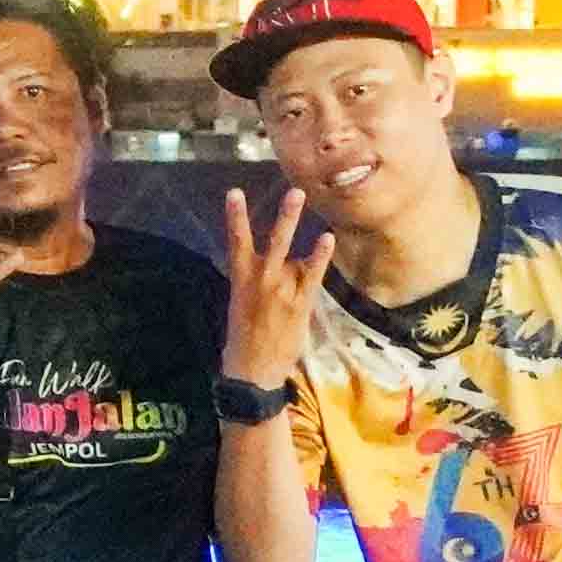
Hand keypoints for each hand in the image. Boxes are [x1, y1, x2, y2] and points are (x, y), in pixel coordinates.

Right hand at [217, 187, 326, 385]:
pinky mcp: (300, 303)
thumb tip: (276, 262)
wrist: (253, 369)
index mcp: (240, 280)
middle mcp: (261, 280)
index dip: (235, 217)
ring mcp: (282, 291)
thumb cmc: (244, 336)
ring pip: (291, 253)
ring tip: (299, 197)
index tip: (234, 193)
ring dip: (293, 224)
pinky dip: (319, 256)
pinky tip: (327, 238)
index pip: (236, 242)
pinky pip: (312, 274)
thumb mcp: (241, 303)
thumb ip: (256, 280)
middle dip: (284, 216)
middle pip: (273, 241)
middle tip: (295, 192)